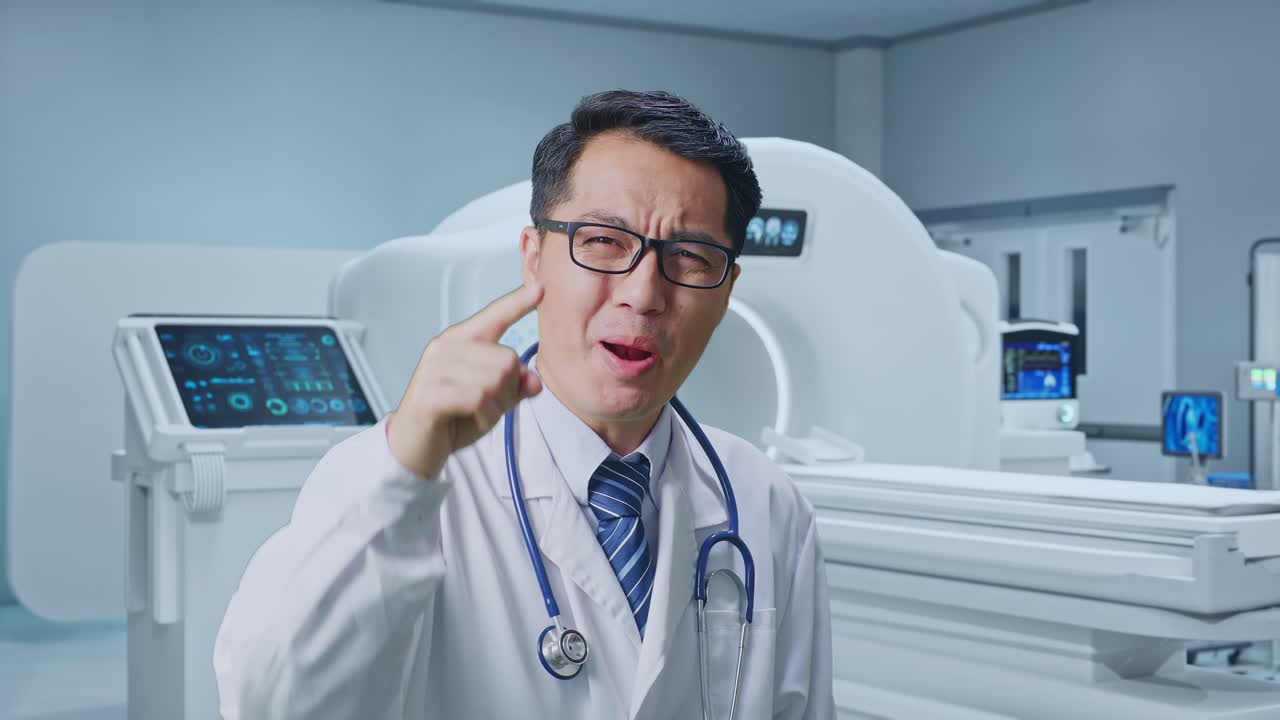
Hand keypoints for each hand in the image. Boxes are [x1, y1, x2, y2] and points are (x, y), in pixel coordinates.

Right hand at [386, 283, 543, 477]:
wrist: (414, 448)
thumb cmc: (451, 420)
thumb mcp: (491, 402)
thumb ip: (513, 387)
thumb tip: (535, 380)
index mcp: (461, 341)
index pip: (495, 317)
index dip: (518, 303)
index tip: (540, 287)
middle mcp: (446, 347)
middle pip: (507, 359)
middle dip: (508, 391)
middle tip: (486, 407)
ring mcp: (435, 368)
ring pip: (495, 381)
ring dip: (496, 407)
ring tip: (475, 414)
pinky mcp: (429, 392)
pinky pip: (478, 398)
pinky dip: (485, 416)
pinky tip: (471, 420)